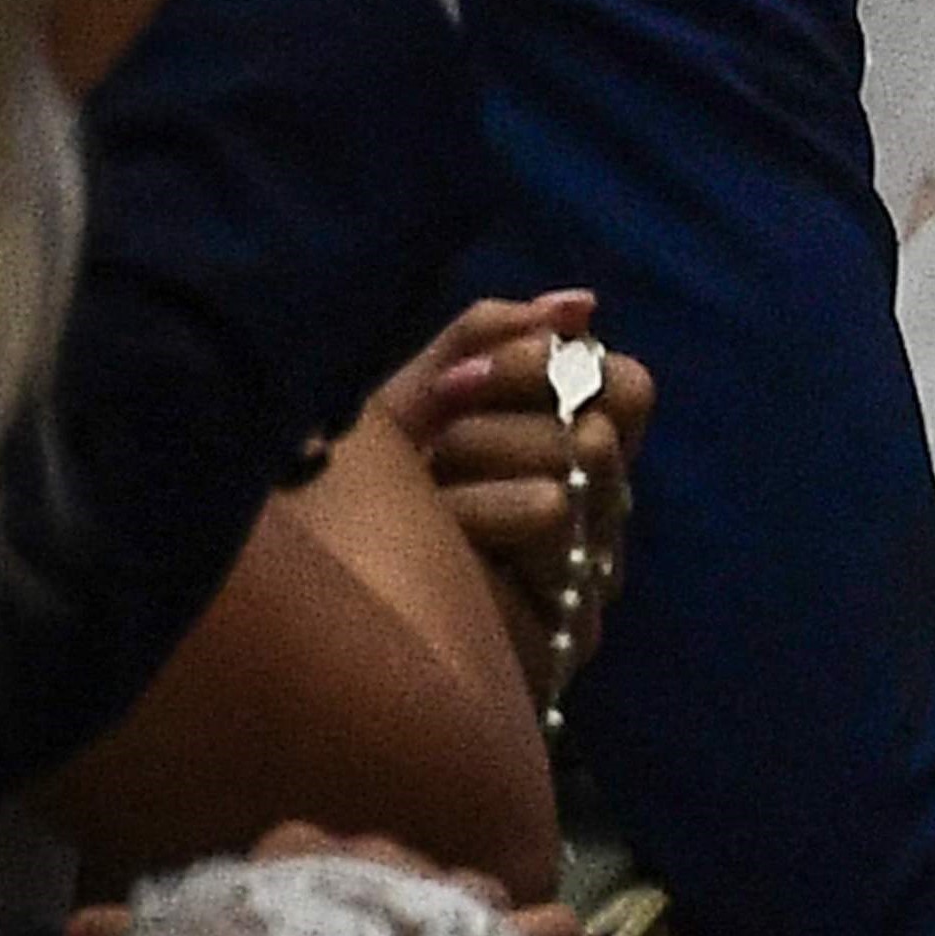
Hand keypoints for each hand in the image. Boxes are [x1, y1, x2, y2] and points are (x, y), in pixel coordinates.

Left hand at [373, 293, 649, 704]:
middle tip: (431, 443)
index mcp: (572, 455)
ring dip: (475, 474)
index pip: (626, 388)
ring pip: (576, 467)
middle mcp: (596, 515)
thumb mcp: (409, 405)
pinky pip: (547, 517)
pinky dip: (474, 523)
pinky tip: (433, 559)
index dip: (550, 366)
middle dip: (496, 420)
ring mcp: (588, 576)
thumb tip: (582, 303)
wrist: (308, 612)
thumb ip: (485, 342)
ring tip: (421, 511)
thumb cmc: (356, 504)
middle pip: (600, 422)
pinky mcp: (567, 632)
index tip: (458, 381)